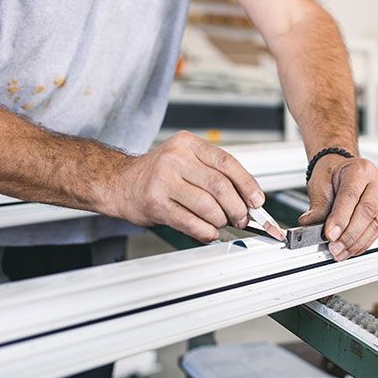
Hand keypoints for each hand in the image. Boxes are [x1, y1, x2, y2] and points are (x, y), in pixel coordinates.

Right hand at [107, 131, 263, 241]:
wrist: (120, 183)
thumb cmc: (158, 174)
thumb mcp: (187, 161)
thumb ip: (215, 174)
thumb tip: (248, 198)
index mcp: (188, 144)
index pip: (227, 163)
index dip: (247, 184)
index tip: (257, 201)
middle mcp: (175, 159)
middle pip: (220, 186)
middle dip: (238, 208)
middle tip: (242, 218)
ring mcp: (163, 181)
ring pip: (208, 206)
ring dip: (221, 221)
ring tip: (222, 224)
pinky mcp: (156, 203)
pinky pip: (190, 222)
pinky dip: (206, 231)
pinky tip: (209, 233)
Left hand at [299, 155, 377, 260]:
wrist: (341, 168)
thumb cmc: (332, 173)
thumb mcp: (319, 184)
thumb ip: (317, 206)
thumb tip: (309, 224)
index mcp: (359, 170)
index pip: (350, 196)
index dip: (340, 219)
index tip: (329, 235)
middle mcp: (376, 181)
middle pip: (367, 212)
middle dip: (349, 235)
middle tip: (334, 248)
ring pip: (375, 224)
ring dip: (357, 242)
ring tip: (341, 252)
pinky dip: (364, 242)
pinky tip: (352, 249)